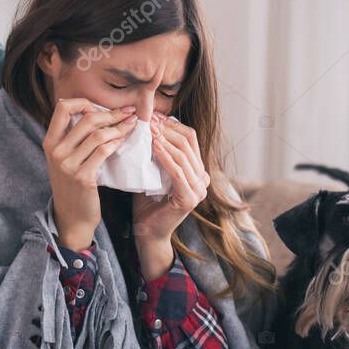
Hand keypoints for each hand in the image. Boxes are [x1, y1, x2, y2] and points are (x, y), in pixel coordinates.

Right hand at [43, 98, 136, 249]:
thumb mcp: (64, 158)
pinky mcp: (83, 177)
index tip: (101, 108)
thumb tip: (94, 111)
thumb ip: (72, 137)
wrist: (72, 217)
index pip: (63, 108)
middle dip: (111, 114)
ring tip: (131, 124)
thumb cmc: (72, 185)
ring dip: (119, 127)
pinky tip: (124, 140)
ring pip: (98, 135)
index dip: (84, 102)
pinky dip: (117, 142)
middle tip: (127, 112)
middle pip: (87, 119)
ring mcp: (68, 165)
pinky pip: (104, 151)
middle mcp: (56, 151)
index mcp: (50, 142)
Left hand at [132, 113, 210, 278]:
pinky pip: (178, 172)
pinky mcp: (189, 199)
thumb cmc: (147, 203)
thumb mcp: (152, 172)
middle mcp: (203, 179)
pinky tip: (154, 147)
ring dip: (164, 139)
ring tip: (148, 129)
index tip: (152, 115)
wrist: (147, 233)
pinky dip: (166, 157)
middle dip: (167, 128)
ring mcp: (199, 190)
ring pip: (184, 155)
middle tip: (148, 118)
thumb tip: (146, 124)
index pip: (189, 138)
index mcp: (197, 170)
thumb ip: (155, 152)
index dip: (171, 124)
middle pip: (188, 142)